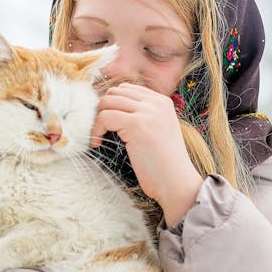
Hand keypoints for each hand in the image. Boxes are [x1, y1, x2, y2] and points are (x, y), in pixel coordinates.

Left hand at [91, 83, 202, 225]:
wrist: (176, 182)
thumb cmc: (164, 165)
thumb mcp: (158, 130)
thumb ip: (144, 116)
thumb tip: (114, 110)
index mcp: (163, 102)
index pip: (127, 88)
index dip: (112, 104)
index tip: (108, 122)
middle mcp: (156, 103)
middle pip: (115, 92)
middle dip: (103, 109)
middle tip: (100, 129)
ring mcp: (147, 112)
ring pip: (107, 101)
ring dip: (97, 119)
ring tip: (98, 136)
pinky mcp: (136, 125)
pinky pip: (105, 117)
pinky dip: (96, 130)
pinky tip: (97, 143)